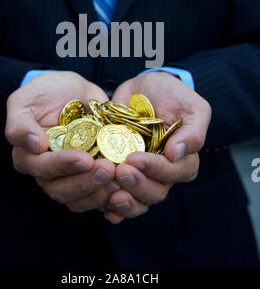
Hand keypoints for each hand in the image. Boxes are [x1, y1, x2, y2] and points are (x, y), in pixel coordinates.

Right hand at [6, 71, 115, 210]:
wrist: (73, 91)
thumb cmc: (45, 93)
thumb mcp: (25, 100)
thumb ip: (20, 123)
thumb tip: (34, 145)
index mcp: (28, 156)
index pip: (41, 168)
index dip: (62, 166)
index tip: (84, 159)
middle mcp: (48, 173)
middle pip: (61, 190)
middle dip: (85, 182)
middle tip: (108, 169)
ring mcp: (70, 178)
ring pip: (80, 199)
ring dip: (100, 192)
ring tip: (119, 177)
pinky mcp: (90, 179)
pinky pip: (98, 198)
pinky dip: (111, 198)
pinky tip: (126, 191)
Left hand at [102, 72, 210, 223]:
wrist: (142, 88)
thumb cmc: (171, 94)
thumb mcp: (191, 106)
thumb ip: (193, 130)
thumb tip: (177, 153)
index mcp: (183, 159)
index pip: (174, 173)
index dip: (155, 169)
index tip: (135, 158)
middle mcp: (162, 172)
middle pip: (155, 192)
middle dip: (137, 185)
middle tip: (120, 172)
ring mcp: (141, 175)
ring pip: (137, 200)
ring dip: (124, 199)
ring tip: (109, 189)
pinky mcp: (121, 173)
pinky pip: (119, 198)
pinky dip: (112, 208)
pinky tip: (106, 209)